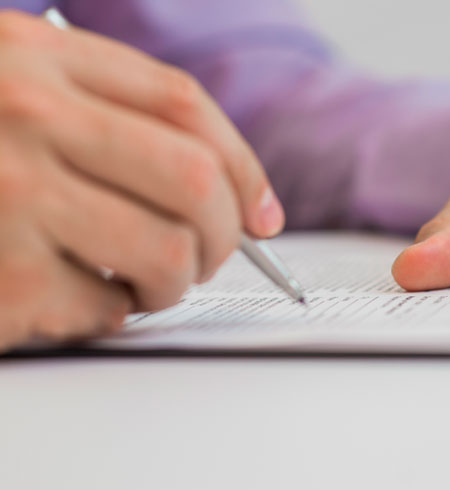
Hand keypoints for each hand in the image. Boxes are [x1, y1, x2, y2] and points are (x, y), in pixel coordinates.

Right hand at [0, 11, 283, 349]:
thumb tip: (220, 188)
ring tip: (155, 283)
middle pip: (194, 181)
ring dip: (178, 281)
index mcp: (36, 57)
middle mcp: (24, 116)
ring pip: (164, 253)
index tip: (266, 214)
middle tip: (215, 254)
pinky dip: (115, 312)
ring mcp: (8, 197)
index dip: (245, 167)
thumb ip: (102, 115)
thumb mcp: (11, 88)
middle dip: (227, 233)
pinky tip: (87, 299)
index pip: (184, 107)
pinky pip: (103, 308)